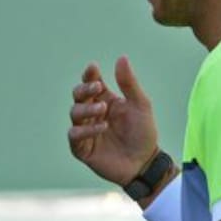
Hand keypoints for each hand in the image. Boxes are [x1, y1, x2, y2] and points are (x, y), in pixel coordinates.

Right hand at [68, 57, 159, 185]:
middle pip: (78, 95)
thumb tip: (121, 57)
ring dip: (87, 108)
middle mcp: (93, 113)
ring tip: (104, 109)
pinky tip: (101, 127)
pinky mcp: (82, 147)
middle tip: (97, 88)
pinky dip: (85, 129)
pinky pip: (75, 135)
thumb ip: (129, 83)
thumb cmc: (143, 133)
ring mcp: (86, 129)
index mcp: (105, 100)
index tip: (93, 68)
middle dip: (84, 89)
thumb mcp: (140, 105)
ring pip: (75, 113)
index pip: (92, 83)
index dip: (89, 75)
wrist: (145, 162)